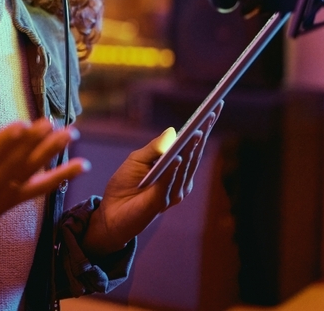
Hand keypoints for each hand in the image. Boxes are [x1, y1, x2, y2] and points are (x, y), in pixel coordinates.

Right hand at [0, 98, 88, 275]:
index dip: (4, 141)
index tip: (21, 126)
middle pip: (14, 162)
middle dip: (34, 143)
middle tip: (53, 123)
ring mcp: (0, 195)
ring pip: (30, 171)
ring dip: (52, 153)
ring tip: (71, 134)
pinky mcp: (9, 201)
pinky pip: (39, 189)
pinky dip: (61, 177)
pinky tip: (81, 166)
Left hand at [81, 102, 222, 256]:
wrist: (110, 213)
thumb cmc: (124, 185)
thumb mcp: (137, 159)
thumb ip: (155, 147)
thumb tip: (174, 131)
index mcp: (176, 170)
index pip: (192, 147)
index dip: (203, 128)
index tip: (213, 109)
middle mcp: (180, 181)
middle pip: (194, 155)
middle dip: (203, 134)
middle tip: (211, 115)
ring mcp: (173, 193)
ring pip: (185, 168)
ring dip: (192, 150)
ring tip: (198, 131)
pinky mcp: (159, 202)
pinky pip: (169, 183)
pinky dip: (174, 170)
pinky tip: (178, 157)